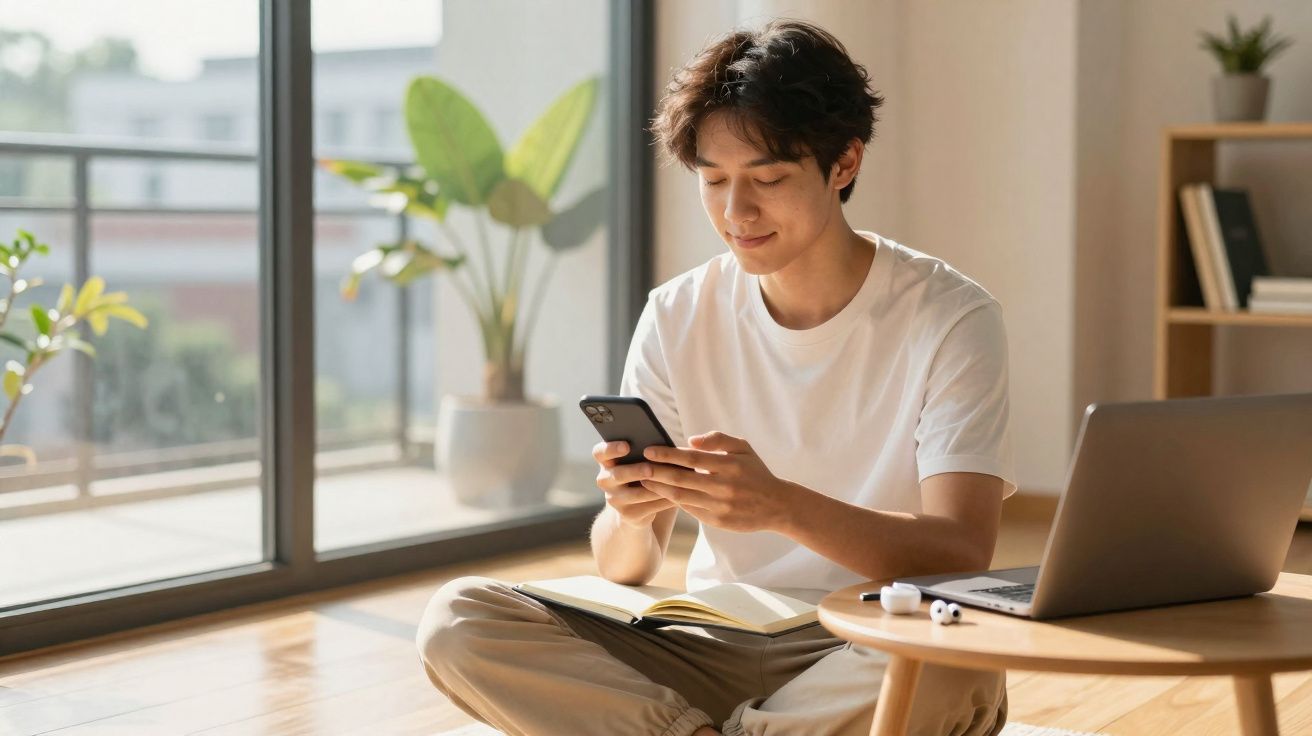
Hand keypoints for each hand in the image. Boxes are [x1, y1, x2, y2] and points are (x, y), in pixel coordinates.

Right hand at [592, 440, 676, 528]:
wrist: (635, 507)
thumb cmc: (641, 474)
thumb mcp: (637, 461)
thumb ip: (645, 452)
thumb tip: (665, 445)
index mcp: (606, 461)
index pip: (600, 452)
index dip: (611, 448)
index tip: (626, 446)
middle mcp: (605, 480)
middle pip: (617, 474)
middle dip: (635, 471)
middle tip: (649, 469)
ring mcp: (615, 499)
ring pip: (636, 494)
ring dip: (655, 488)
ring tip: (672, 482)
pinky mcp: (628, 515)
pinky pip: (648, 507)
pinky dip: (664, 500)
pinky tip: (678, 495)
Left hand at [639, 431, 795, 532]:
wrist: (776, 505)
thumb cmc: (755, 472)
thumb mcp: (743, 448)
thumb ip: (718, 439)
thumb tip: (691, 440)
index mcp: (730, 466)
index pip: (692, 458)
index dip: (668, 454)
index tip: (649, 450)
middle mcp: (724, 487)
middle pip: (682, 479)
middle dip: (657, 472)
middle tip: (638, 466)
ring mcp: (720, 506)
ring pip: (682, 496)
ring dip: (660, 488)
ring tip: (644, 480)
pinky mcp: (718, 521)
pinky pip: (690, 510)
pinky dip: (674, 501)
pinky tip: (662, 494)